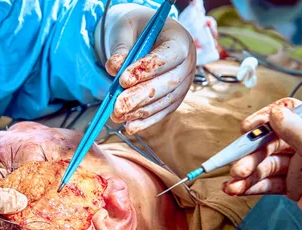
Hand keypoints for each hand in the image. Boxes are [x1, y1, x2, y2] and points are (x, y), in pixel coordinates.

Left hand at [96, 4, 195, 133]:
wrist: (145, 37)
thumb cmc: (135, 30)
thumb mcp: (125, 30)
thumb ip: (120, 47)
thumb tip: (114, 67)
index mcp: (180, 39)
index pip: (170, 55)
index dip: (148, 69)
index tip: (123, 80)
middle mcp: (187, 63)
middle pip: (168, 83)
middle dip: (141, 96)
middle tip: (117, 107)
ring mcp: (183, 84)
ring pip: (165, 101)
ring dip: (140, 112)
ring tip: (117, 116)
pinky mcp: (175, 99)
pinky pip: (162, 112)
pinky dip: (146, 121)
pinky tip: (130, 127)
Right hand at [223, 98, 301, 229]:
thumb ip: (300, 135)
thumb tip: (275, 112)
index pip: (291, 114)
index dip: (266, 120)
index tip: (246, 130)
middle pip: (273, 142)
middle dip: (252, 156)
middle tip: (237, 171)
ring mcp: (301, 168)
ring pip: (267, 165)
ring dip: (248, 174)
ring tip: (233, 186)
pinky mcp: (294, 189)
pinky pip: (268, 183)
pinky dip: (253, 186)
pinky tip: (237, 191)